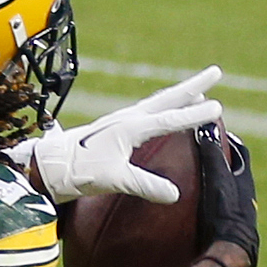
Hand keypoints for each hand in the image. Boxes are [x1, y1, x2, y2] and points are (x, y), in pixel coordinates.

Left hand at [13, 66, 223, 203]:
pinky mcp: (112, 128)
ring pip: (156, 102)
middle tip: (215, 71)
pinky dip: (160, 107)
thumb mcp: (114, 180)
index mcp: (130, 127)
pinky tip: (160, 111)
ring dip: (177, 95)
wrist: (48, 166)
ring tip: (196, 88)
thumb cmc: (78, 172)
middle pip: (167, 98)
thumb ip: (145, 186)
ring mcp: (119, 121)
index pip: (170, 119)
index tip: (217, 108)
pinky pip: (145, 111)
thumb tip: (174, 195)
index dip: (194, 115)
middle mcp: (127, 118)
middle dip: (193, 85)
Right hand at [194, 124, 258, 266]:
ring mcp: (240, 214)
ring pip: (230, 193)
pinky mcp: (231, 231)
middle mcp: (246, 196)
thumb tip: (207, 129)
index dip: (228, 141)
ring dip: (217, 185)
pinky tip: (197, 213)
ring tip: (197, 182)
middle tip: (204, 154)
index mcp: (244, 181)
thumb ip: (212, 156)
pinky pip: (222, 210)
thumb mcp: (217, 181)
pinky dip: (213, 205)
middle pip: (236, 172)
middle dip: (222, 162)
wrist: (231, 252)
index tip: (214, 132)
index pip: (240, 153)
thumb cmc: (224, 214)